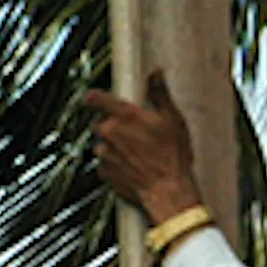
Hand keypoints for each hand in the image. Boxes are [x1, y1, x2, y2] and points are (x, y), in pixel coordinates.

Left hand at [80, 72, 205, 222]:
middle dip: (115, 128)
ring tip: (139, 157)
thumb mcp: (173, 120)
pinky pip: (106, 165)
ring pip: (104, 145)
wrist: (168, 192)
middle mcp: (109, 132)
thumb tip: (155, 73)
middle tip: (137, 136)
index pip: (95, 98)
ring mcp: (104, 154)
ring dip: (116, 148)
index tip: (93, 99)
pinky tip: (135, 169)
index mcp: (124, 116)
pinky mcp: (104, 173)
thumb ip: (160, 94)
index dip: (93, 98)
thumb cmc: (172, 157)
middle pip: (102, 124)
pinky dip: (117, 166)